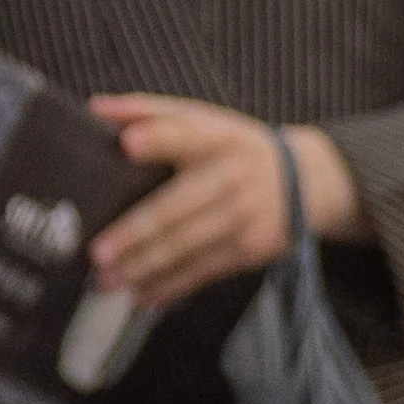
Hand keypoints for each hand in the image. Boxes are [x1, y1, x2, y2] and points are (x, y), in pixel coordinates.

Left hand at [86, 94, 355, 309]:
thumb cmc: (235, 148)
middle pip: (178, 207)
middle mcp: (232, 176)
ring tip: (108, 281)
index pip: (186, 133)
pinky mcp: (250, 250)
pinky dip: (170, 287)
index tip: (128, 144)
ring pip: (187, 247)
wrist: (306, 181)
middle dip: (136, 233)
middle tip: (98, 253)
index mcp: (217, 136)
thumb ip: (150, 111)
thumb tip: (97, 108)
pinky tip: (142, 295)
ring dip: (144, 268)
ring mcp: (243, 216)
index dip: (159, 138)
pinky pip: (203, 271)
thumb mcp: (205, 119)